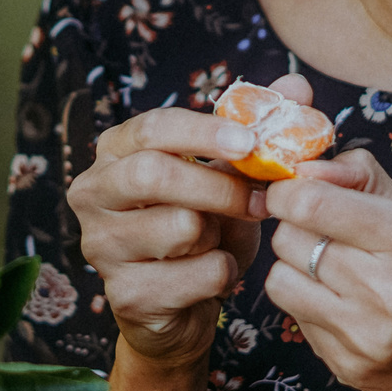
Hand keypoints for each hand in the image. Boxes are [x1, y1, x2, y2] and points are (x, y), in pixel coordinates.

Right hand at [67, 101, 267, 370]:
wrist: (184, 306)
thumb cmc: (205, 229)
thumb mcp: (229, 177)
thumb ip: (259, 130)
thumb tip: (298, 84)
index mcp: (115, 152)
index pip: (151, 128)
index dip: (203, 132)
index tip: (250, 142)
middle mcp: (93, 193)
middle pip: (152, 174)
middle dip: (218, 186)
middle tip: (260, 199)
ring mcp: (101, 246)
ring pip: (178, 227)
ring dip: (220, 235)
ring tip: (220, 241)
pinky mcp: (123, 294)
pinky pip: (195, 275)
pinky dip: (223, 274)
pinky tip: (216, 275)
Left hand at [261, 144, 391, 390]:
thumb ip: (366, 183)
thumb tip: (306, 168)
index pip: (311, 202)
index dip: (289, 190)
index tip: (293, 190)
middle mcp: (386, 289)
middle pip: (288, 238)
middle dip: (295, 226)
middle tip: (321, 230)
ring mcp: (365, 336)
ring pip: (279, 282)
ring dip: (295, 268)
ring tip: (330, 269)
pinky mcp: (349, 368)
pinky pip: (297, 321)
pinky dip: (311, 305)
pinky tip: (346, 305)